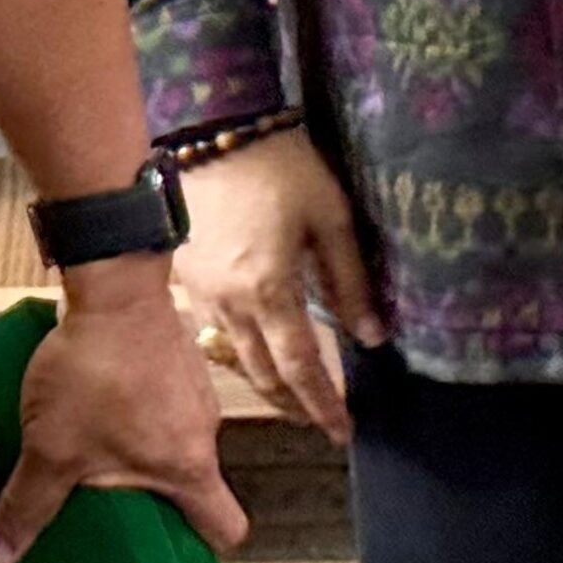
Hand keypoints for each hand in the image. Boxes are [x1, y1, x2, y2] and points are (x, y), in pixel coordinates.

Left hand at [0, 256, 249, 562]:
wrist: (113, 283)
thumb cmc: (96, 367)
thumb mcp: (51, 446)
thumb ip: (29, 503)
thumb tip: (3, 551)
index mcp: (188, 465)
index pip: (225, 526)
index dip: (201, 546)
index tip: (166, 546)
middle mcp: (203, 431)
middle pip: (193, 484)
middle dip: (152, 495)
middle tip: (107, 497)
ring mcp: (195, 392)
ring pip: (174, 439)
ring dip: (139, 447)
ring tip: (91, 442)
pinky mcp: (178, 360)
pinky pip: (164, 401)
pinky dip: (136, 407)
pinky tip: (97, 397)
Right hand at [172, 129, 382, 442]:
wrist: (212, 130)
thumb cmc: (281, 166)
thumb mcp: (331, 216)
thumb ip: (351, 279)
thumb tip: (373, 335)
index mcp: (271, 291)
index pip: (301, 368)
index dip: (323, 405)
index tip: (343, 432)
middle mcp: (233, 303)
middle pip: (265, 375)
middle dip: (294, 405)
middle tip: (320, 422)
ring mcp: (205, 292)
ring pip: (236, 357)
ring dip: (267, 383)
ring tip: (294, 395)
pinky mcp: (189, 276)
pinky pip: (216, 328)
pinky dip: (239, 349)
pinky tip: (257, 346)